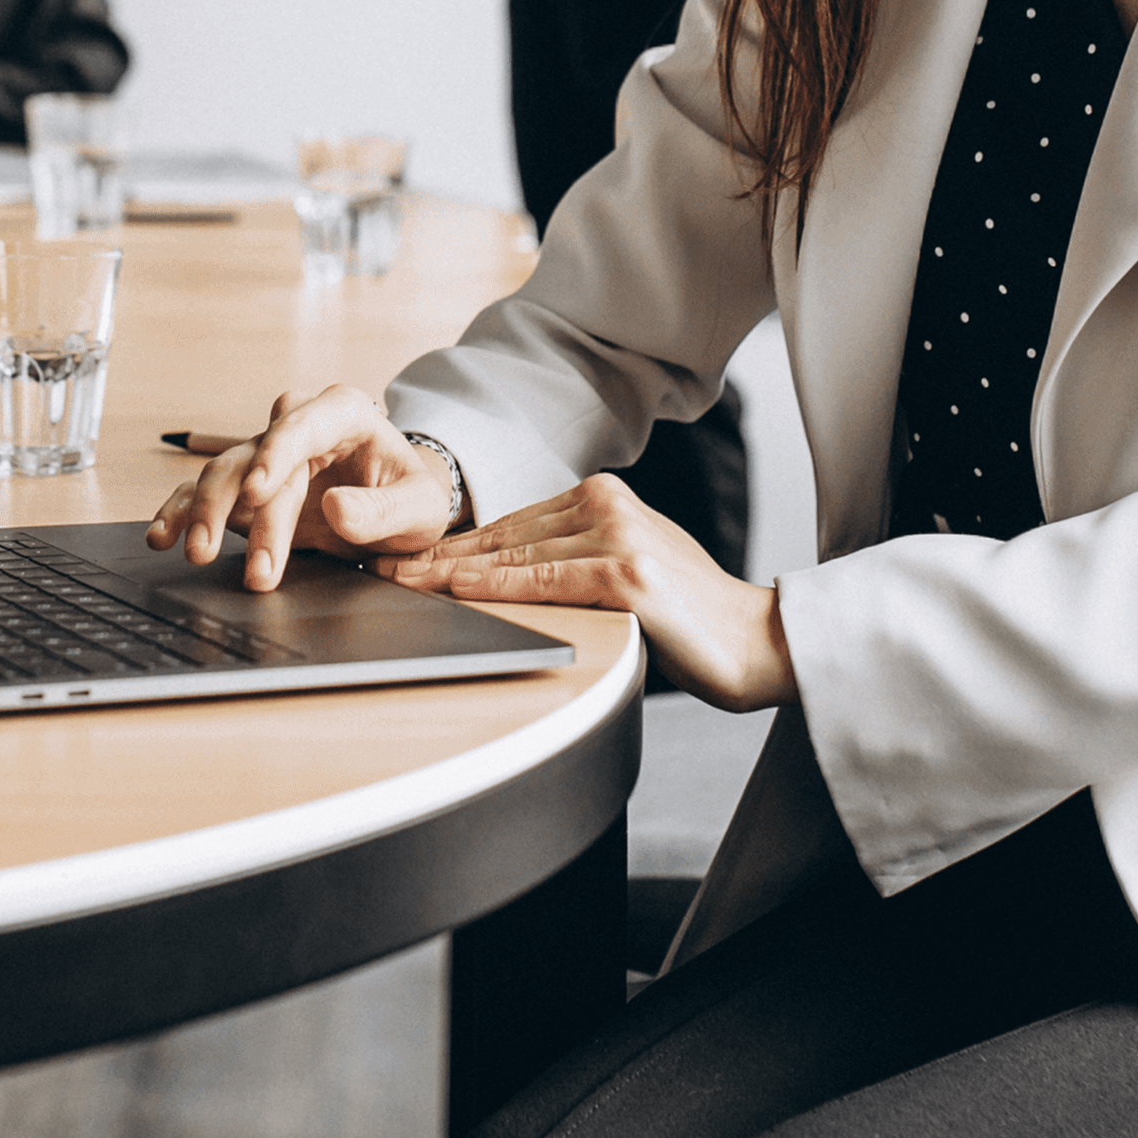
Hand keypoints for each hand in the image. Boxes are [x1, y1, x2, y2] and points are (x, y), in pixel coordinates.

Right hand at [148, 383, 458, 590]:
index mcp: (345, 414)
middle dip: (238, 507)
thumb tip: (337, 508)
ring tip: (195, 553)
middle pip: (256, 459)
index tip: (260, 493)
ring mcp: (268, 454)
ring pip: (223, 473)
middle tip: (233, 557)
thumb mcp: (420, 506)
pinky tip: (162, 535)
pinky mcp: (248, 485)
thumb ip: (384, 510)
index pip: (303, 426)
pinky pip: (205, 491)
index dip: (276, 456)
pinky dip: (181, 511)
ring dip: (204, 513)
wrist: (398, 501)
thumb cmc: (410, 494)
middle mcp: (298, 426)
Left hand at [383, 473, 794, 709]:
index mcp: (603, 496)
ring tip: (402, 585)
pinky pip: (544, 580)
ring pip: (514, 557)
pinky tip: (458, 589)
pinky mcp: (627, 574)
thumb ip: (569, 559)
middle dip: (437, 559)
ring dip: (450, 574)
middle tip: (382, 572)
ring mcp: (617, 534)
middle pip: (502, 537)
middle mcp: (607, 504)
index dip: (451, 546)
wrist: (755, 640)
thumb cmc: (687, 617)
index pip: (508, 525)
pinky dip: (496, 586)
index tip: (403, 561)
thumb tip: (498, 574)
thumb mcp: (621, 571)